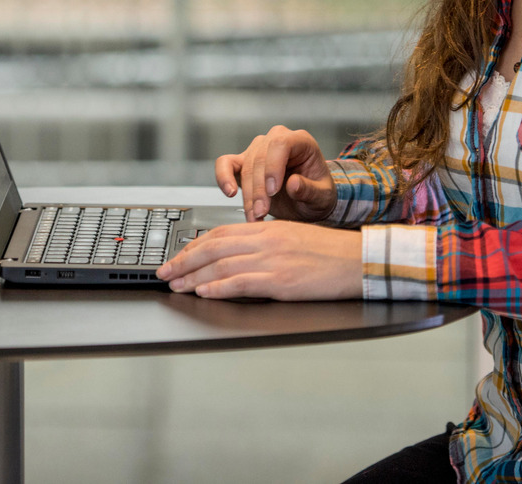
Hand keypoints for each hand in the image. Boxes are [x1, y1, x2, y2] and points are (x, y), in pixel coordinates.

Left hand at [156, 221, 361, 299]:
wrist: (357, 260)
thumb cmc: (328, 253)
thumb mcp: (290, 237)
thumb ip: (263, 243)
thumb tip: (235, 256)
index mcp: (266, 228)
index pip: (220, 233)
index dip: (194, 246)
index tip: (178, 257)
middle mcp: (265, 240)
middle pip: (213, 248)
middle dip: (184, 261)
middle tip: (164, 272)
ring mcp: (272, 260)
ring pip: (221, 265)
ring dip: (193, 276)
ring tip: (176, 285)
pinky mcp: (280, 280)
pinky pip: (241, 283)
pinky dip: (218, 288)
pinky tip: (204, 293)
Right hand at [215, 125, 336, 222]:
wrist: (308, 202)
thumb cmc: (317, 194)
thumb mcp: (322, 196)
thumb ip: (310, 190)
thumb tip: (293, 184)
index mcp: (300, 141)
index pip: (281, 143)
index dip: (274, 166)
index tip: (273, 191)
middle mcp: (277, 140)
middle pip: (260, 158)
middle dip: (259, 190)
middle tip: (262, 212)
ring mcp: (258, 150)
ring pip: (245, 167)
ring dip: (247, 195)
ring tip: (254, 215)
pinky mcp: (243, 163)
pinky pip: (225, 164)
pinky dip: (223, 177)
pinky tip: (229, 192)